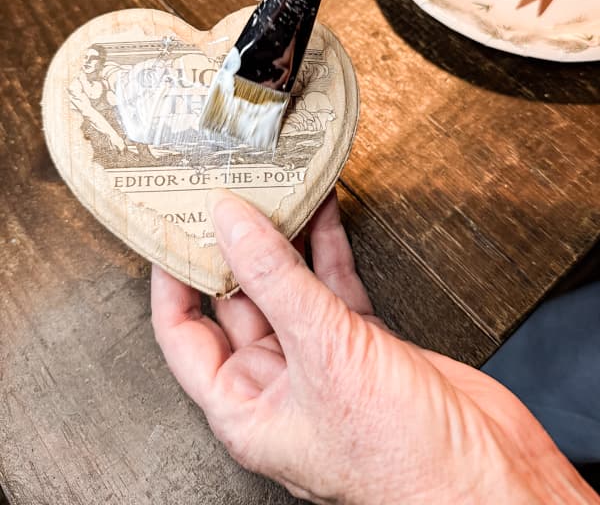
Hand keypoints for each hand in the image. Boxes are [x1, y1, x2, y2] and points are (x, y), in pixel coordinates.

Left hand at [151, 189, 596, 503]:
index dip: (173, 278)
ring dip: (282, 238)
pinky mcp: (362, 342)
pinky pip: (332, 283)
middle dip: (232, 247)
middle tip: (227, 193)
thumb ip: (275, 282)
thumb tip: (230, 224)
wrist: (487, 477)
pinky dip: (326, 245)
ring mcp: (321, 359)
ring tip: (272, 189)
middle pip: (237, 300)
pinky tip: (321, 210)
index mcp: (245, 408)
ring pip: (287, 286)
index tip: (175, 225)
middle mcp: (277, 384)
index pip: (183, 333)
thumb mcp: (325, 355)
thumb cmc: (403, 458)